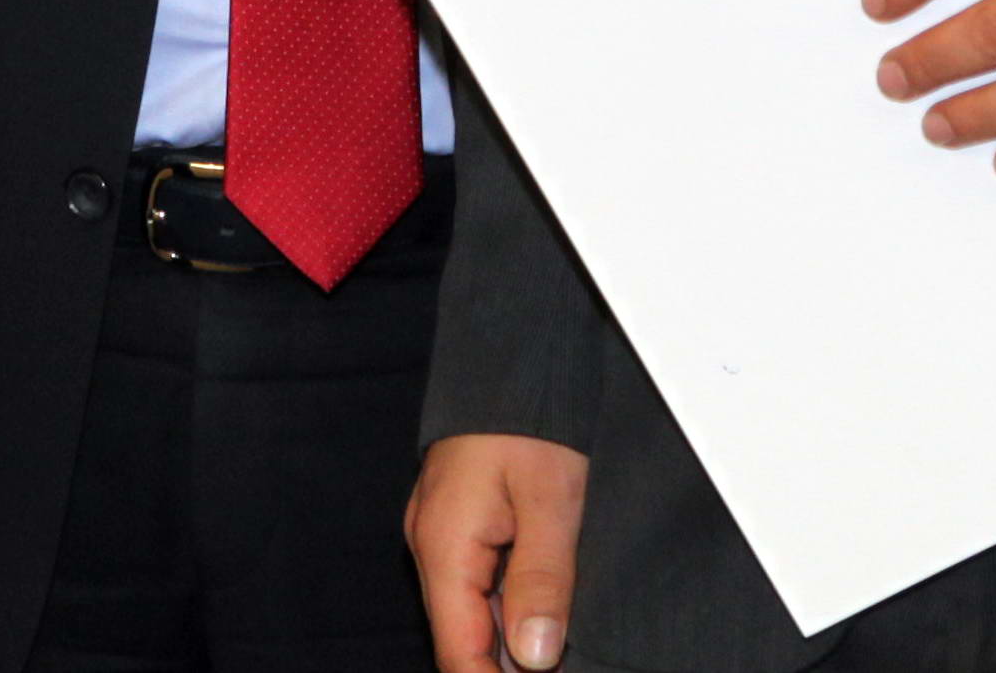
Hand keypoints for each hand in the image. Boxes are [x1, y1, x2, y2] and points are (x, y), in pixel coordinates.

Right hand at [410, 433, 586, 672]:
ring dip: (513, 633)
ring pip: (472, 608)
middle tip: (563, 665)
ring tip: (560, 644)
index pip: (458, 653)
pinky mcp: (458, 518)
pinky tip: (546, 608)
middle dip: (508, 664)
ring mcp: (441, 530)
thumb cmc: (530, 418)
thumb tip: (535, 658)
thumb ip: (541, 582)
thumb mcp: (551, 500)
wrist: (513, 353)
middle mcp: (431, 543)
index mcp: (444, 545)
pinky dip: (509, 600)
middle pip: (464, 635)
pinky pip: (478, 578)